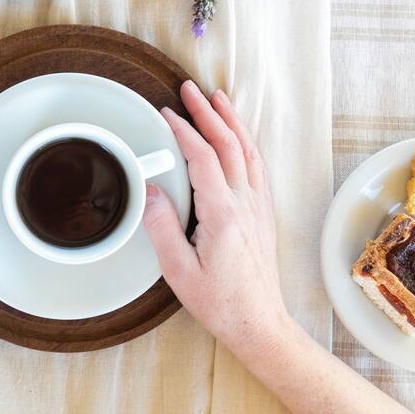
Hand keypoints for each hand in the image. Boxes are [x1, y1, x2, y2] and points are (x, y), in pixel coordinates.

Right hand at [143, 80, 292, 356]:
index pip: (202, 158)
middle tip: (190, 90)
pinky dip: (246, 143)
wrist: (260, 323)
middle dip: (208, 113)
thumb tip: (150, 191)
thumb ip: (162, 227)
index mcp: (222, 213)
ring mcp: (258, 207)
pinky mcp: (264, 215)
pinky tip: (239, 137)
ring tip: (218, 99)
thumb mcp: (178, 271)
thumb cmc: (220, 303)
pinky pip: (257, 167)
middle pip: (228, 144)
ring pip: (248, 151)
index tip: (166, 113)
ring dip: (232, 121)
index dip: (183, 130)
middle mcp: (245, 204)